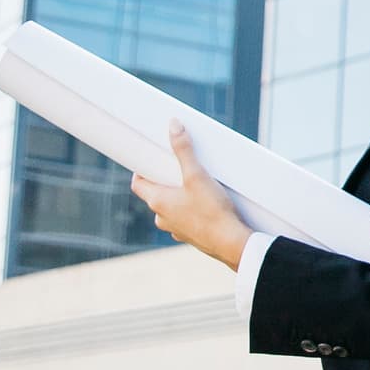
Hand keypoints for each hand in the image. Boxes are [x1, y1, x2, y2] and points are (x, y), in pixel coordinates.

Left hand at [127, 123, 251, 268]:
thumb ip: (184, 150)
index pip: (138, 184)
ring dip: (178, 198)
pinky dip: (192, 211)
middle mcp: (162, 218)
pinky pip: (186, 220)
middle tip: (177, 168)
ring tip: (196, 185)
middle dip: (164, 181)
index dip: (140, 171)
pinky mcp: (192, 237)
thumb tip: (173, 126)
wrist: (231, 243)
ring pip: (171, 209)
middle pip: (156, 195)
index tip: (148, 160)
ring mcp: (176, 230)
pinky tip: (208, 205)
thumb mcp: (197, 175)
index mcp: (158, 202)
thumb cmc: (211, 211)